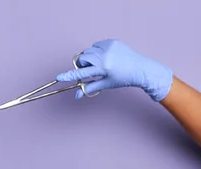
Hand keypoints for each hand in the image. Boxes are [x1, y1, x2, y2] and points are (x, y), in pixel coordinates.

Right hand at [56, 39, 172, 101]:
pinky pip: (97, 44)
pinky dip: (97, 50)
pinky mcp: (112, 41)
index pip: (82, 73)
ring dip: (89, 57)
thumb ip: (88, 88)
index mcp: (103, 69)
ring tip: (99, 63)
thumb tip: (76, 96)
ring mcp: (108, 47)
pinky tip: (105, 56)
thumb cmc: (123, 79)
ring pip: (88, 50)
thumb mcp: (105, 85)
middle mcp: (105, 56)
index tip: (59, 77)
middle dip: (82, 64)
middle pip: (82, 58)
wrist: (141, 69)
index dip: (69, 75)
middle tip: (89, 70)